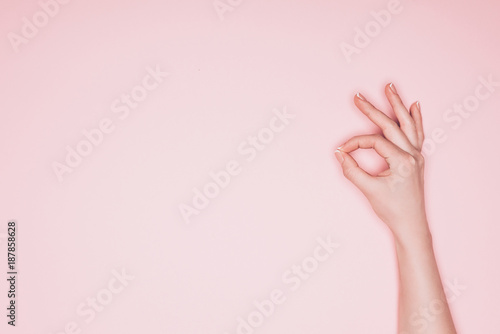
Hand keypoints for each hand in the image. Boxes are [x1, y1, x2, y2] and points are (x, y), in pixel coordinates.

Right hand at [335, 83, 428, 239]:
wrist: (410, 224)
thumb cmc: (392, 209)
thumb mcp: (369, 190)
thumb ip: (352, 170)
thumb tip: (339, 154)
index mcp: (402, 161)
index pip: (373, 142)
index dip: (355, 144)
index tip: (341, 151)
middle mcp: (412, 154)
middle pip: (390, 125)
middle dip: (373, 109)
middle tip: (358, 97)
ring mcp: (417, 155)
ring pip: (407, 124)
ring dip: (397, 104)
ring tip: (390, 87)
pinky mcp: (417, 159)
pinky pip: (418, 133)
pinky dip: (416, 118)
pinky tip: (415, 105)